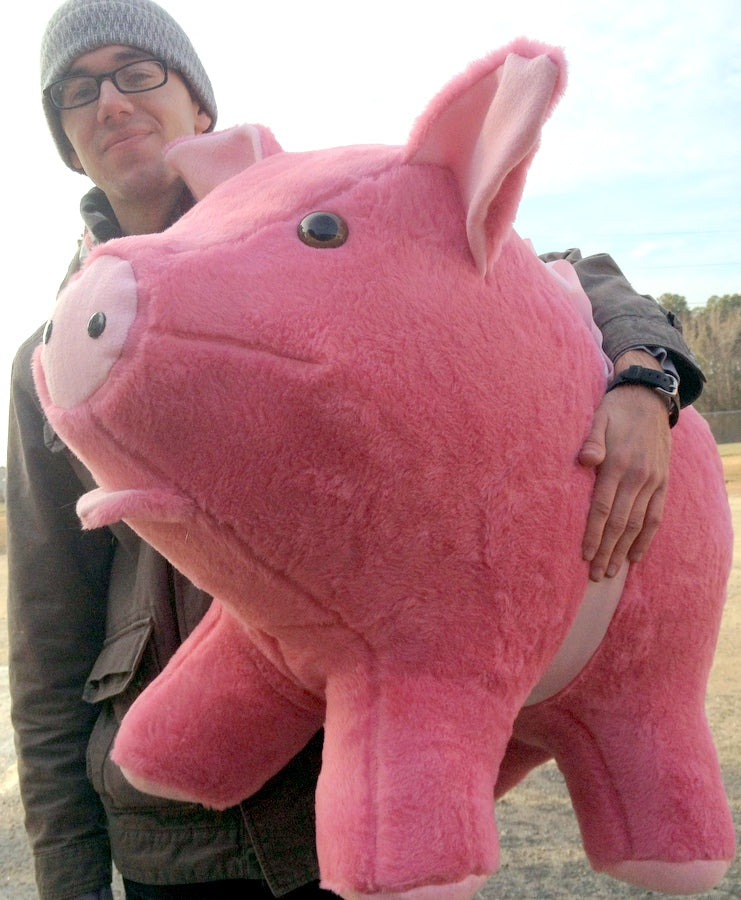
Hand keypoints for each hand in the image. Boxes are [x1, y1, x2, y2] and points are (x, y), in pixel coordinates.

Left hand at [579, 351, 671, 580]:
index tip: (584, 556)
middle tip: (594, 576)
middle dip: (606, 550)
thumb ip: (591, 441)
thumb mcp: (598, 418)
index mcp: (617, 464)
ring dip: (623, 550)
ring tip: (611, 572)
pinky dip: (645, 538)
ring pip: (636, 524)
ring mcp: (653, 482)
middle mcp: (637, 477)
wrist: (649, 398)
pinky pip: (655, 516)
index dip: (593, 534)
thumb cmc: (615, 410)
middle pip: (619, 522)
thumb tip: (585, 461)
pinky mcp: (662, 483)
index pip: (602, 508)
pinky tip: (635, 556)